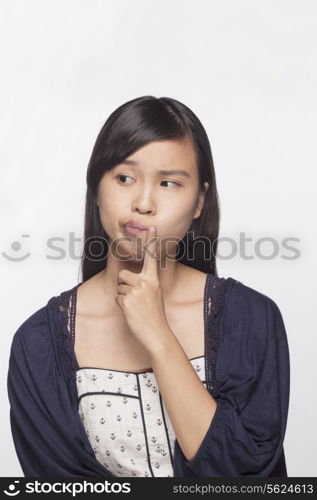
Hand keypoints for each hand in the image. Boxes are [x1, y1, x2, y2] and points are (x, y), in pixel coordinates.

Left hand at [115, 225, 171, 354]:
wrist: (156, 332)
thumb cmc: (155, 314)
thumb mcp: (155, 294)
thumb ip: (146, 283)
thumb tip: (131, 278)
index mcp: (153, 279)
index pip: (151, 257)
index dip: (150, 242)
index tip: (151, 227)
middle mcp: (145, 282)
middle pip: (123, 275)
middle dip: (124, 285)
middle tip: (134, 298)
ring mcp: (135, 291)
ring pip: (119, 287)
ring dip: (123, 297)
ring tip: (135, 307)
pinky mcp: (127, 301)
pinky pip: (117, 298)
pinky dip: (122, 306)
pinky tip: (131, 312)